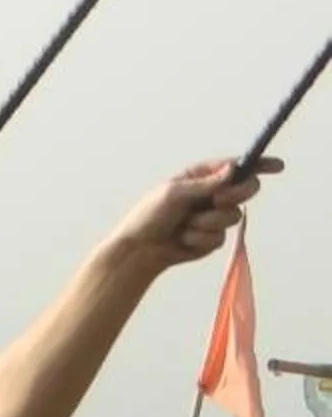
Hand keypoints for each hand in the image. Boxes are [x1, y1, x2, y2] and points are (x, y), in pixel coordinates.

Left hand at [106, 156, 274, 270]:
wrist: (140, 250)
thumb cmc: (149, 216)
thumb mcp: (173, 194)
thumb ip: (205, 184)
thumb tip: (232, 169)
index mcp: (200, 177)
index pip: (235, 167)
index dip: (258, 165)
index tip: (276, 166)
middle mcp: (211, 194)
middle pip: (245, 189)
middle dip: (234, 195)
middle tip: (217, 200)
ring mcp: (213, 217)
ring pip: (233, 216)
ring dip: (208, 222)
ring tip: (184, 225)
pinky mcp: (212, 238)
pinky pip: (220, 237)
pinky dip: (201, 238)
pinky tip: (183, 239)